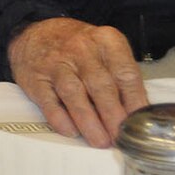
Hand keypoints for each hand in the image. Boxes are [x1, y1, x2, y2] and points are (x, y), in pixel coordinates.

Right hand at [7, 17, 148, 146]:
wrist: (35, 34)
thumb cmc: (78, 48)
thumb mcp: (104, 50)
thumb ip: (121, 77)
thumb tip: (136, 114)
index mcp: (106, 41)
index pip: (125, 73)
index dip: (134, 101)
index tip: (139, 124)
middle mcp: (81, 49)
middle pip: (100, 85)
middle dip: (112, 114)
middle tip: (120, 137)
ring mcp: (56, 64)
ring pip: (74, 93)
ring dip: (88, 120)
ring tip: (100, 141)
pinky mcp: (35, 78)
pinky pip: (48, 101)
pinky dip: (60, 118)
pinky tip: (71, 131)